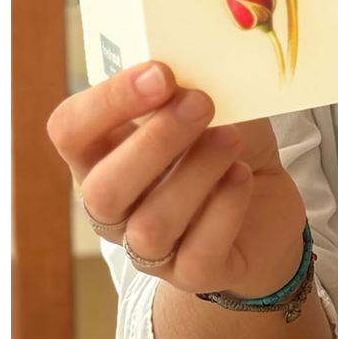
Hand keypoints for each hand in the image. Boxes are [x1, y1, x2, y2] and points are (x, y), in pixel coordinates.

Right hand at [47, 63, 307, 298]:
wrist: (268, 206)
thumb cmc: (226, 147)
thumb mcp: (212, 106)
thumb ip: (192, 87)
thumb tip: (193, 65)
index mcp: (103, 155)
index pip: (69, 131)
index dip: (106, 102)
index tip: (160, 73)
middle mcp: (114, 208)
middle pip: (102, 190)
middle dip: (154, 142)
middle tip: (202, 103)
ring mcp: (150, 248)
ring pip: (150, 226)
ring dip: (195, 174)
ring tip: (231, 140)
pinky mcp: (194, 273)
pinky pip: (198, 252)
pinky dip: (224, 209)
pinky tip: (243, 178)